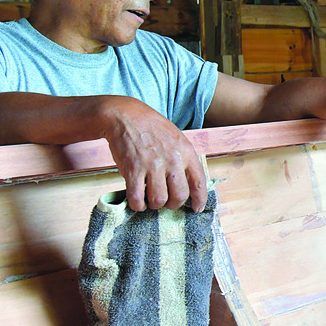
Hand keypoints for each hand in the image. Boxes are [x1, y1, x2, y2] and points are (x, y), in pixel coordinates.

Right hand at [100, 97, 208, 211]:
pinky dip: (137, 205)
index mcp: (186, 152)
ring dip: (154, 205)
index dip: (199, 200)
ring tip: (150, 199)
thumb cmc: (152, 128)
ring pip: (159, 200)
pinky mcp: (133, 169)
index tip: (196, 209)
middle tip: (166, 202)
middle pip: (179, 196)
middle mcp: (172, 160)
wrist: (126, 116)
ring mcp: (152, 165)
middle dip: (173, 204)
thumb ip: (184, 159)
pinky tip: (137, 201)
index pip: (199, 182)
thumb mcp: (177, 139)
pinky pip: (137, 198)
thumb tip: (189, 184)